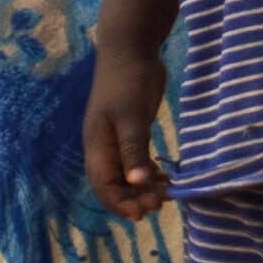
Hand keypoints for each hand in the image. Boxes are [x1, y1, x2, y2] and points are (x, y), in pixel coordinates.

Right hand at [86, 29, 173, 217]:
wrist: (130, 48)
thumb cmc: (129, 82)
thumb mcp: (132, 117)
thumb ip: (134, 150)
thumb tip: (136, 183)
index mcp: (96, 147)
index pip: (103, 187)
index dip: (120, 204)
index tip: (142, 214)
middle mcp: (103, 148)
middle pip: (114, 184)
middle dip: (134, 198)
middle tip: (160, 204)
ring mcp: (115, 139)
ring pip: (126, 174)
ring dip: (143, 187)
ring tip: (165, 194)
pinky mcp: (129, 131)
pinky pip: (135, 160)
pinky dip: (148, 171)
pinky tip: (164, 177)